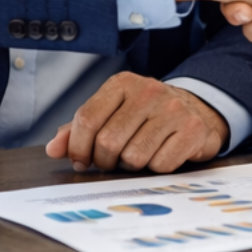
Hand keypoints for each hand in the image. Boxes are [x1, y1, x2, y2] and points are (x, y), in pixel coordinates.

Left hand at [47, 73, 228, 173]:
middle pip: (108, 142)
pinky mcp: (192, 129)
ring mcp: (172, 109)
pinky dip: (157, 168)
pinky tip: (162, 154)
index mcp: (122, 84)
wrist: (197, 110)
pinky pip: (160, 165)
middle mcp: (148, 91)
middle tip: (113, 160)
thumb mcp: (112, 113)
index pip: (87, 118)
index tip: (80, 160)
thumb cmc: (146, 116)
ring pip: (134, 157)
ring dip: (132, 165)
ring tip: (140, 154)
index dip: (78, 147)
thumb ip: (79, 129)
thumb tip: (53, 149)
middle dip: (105, 160)